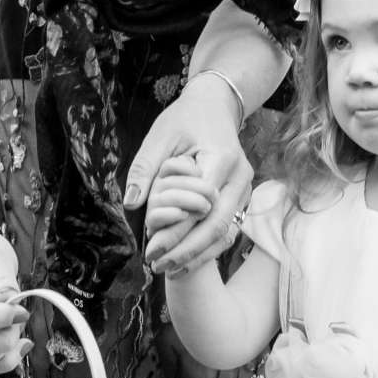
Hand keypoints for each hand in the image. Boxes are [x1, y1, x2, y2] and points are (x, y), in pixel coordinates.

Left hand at [125, 74, 252, 275]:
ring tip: (170, 271)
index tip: (152, 249)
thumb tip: (132, 202)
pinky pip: (228, 229)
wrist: (216, 106)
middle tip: (158, 267)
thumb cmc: (185, 119)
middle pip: (217, 224)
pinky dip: (207, 249)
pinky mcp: (242, 198)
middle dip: (187, 251)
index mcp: (222, 158)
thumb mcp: (160, 136)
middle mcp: (240, 176)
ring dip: (198, 256)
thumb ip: (146, 168)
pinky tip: (186, 263)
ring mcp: (245, 189)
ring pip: (226, 232)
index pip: (200, 203)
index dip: (177, 230)